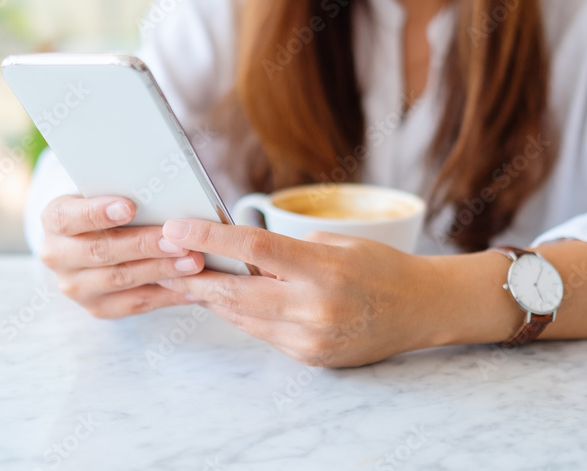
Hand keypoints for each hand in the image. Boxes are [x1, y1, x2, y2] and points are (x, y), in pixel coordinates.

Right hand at [39, 195, 204, 317]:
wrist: (91, 240)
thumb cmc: (107, 208)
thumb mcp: (104, 193)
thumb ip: (122, 191)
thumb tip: (163, 190)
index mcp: (54, 220)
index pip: (69, 217)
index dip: (98, 213)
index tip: (130, 207)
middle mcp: (57, 256)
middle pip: (101, 251)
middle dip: (143, 246)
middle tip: (177, 241)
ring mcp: (75, 287)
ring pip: (120, 279)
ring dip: (160, 271)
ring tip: (192, 262)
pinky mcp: (98, 308)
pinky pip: (135, 304)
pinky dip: (167, 295)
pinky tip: (192, 288)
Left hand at [154, 219, 448, 366]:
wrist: (423, 309)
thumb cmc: (381, 266)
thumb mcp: (338, 244)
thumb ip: (288, 251)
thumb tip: (241, 253)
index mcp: (323, 270)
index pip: (253, 250)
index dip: (208, 238)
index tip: (175, 228)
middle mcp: (314, 309)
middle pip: (236, 293)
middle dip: (196, 277)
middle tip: (163, 259)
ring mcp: (311, 339)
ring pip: (243, 318)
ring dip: (213, 298)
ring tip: (187, 277)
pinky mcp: (311, 358)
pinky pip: (263, 334)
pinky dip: (243, 316)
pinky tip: (229, 300)